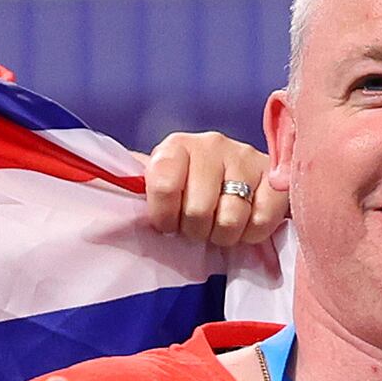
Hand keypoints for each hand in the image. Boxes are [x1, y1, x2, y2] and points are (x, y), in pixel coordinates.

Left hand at [137, 130, 282, 249]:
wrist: (238, 174)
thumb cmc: (189, 186)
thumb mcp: (161, 182)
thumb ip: (140, 190)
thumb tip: (107, 206)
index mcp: (177, 146)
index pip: (164, 185)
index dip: (163, 217)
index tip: (167, 225)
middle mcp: (212, 144)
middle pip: (198, 210)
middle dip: (195, 231)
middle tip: (198, 228)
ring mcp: (246, 157)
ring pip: (230, 220)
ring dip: (223, 236)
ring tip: (220, 228)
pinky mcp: (275, 177)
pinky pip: (261, 221)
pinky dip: (251, 234)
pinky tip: (244, 225)